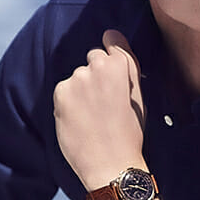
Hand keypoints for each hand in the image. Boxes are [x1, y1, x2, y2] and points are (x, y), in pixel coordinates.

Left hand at [54, 29, 147, 188]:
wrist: (111, 165)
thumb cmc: (130, 132)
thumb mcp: (139, 96)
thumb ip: (127, 62)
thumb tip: (110, 34)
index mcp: (120, 65)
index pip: (111, 42)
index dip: (113, 60)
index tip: (114, 78)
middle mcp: (95, 67)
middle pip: (93, 60)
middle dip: (97, 75)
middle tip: (106, 104)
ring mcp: (76, 80)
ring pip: (78, 77)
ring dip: (83, 90)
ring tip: (94, 117)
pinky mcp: (60, 94)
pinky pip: (65, 91)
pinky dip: (70, 102)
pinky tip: (81, 121)